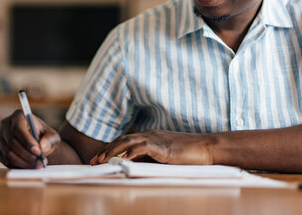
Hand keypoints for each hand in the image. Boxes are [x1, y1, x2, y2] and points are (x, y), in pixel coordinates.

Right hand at [0, 109, 60, 168]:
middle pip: (11, 142)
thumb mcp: (52, 136)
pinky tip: (28, 167)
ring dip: (23, 162)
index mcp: (18, 116)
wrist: (37, 143)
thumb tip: (43, 147)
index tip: (38, 152)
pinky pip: (4, 160)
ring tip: (37, 166)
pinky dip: (17, 166)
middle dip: (27, 155)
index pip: (18, 128)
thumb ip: (50, 140)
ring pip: (7, 153)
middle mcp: (5, 125)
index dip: (27, 141)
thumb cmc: (44, 137)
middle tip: (39, 163)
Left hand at [89, 130, 215, 164]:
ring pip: (128, 141)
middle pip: (123, 139)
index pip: (127, 140)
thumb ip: (153, 159)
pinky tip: (120, 159)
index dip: (112, 148)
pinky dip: (128, 152)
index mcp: (152, 137)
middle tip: (93, 160)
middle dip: (106, 149)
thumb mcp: (167, 157)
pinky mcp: (161, 146)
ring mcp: (156, 138)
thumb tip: (136, 167)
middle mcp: (151, 135)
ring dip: (112, 150)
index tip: (100, 157)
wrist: (207, 147)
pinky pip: (141, 147)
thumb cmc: (191, 154)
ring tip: (101, 159)